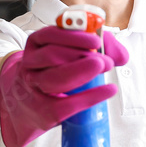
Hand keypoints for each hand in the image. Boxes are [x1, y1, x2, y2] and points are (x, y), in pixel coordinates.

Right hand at [0, 26, 127, 146]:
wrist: (25, 104)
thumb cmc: (55, 72)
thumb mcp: (67, 54)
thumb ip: (96, 49)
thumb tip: (120, 56)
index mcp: (36, 44)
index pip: (49, 35)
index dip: (73, 36)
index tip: (96, 40)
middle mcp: (30, 64)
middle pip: (51, 57)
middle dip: (81, 56)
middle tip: (106, 60)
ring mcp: (34, 88)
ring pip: (54, 79)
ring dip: (82, 72)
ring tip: (104, 68)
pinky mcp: (44, 111)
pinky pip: (66, 104)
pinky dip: (91, 97)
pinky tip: (109, 90)